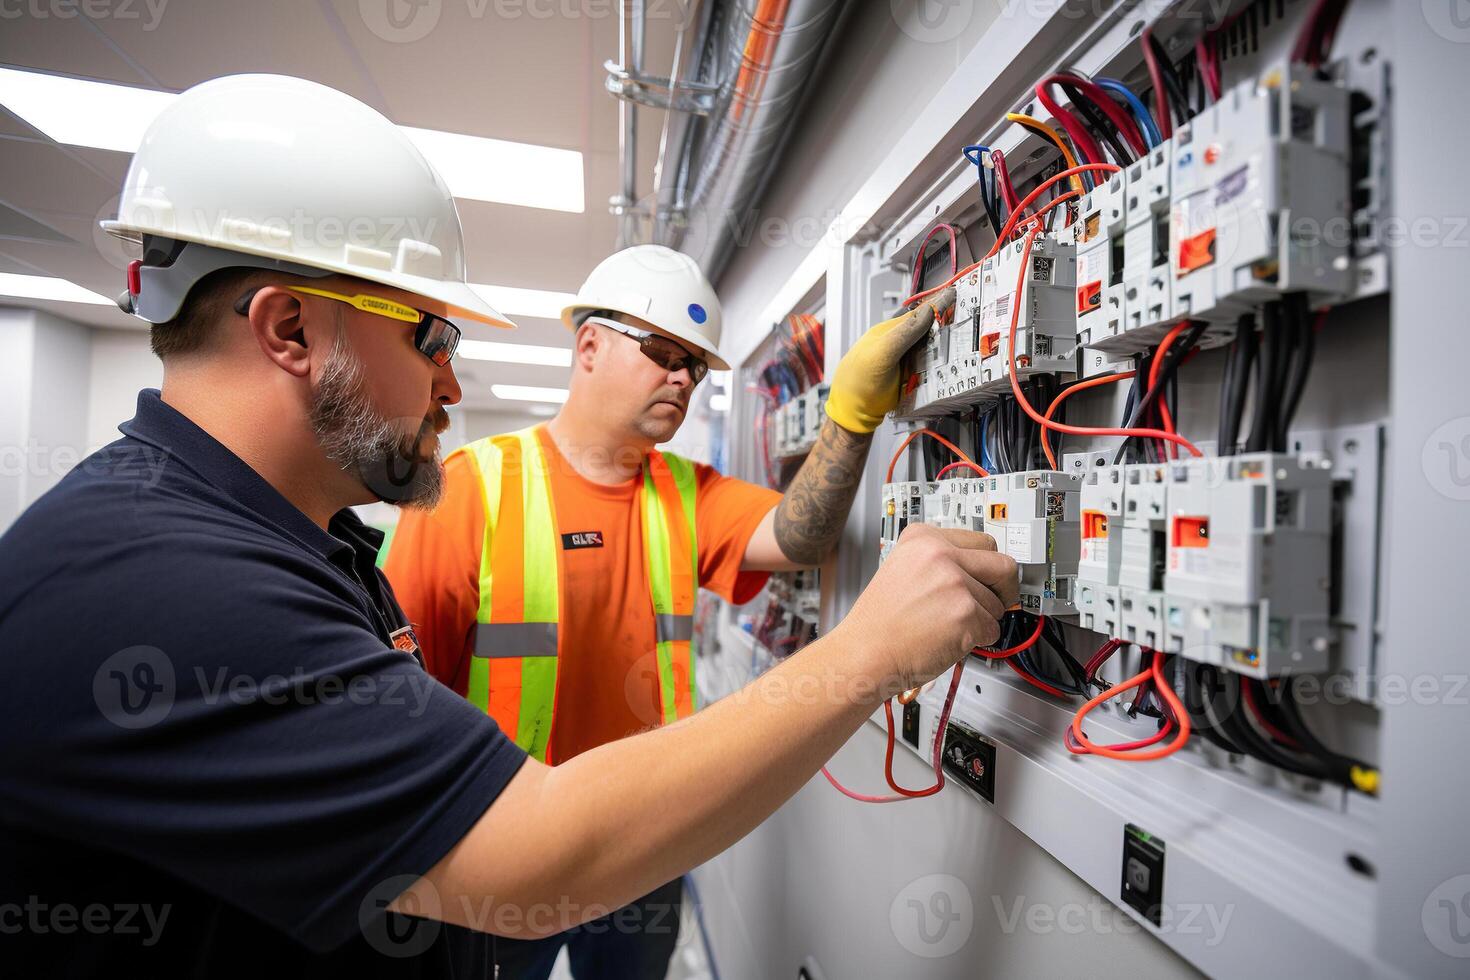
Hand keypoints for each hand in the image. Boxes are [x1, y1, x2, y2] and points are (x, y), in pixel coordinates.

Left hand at [824, 286, 957, 433]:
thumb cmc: (859, 381)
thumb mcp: (881, 355)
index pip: (919, 313)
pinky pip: (931, 367)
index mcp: (890, 332)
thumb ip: (904, 333)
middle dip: (946, 324)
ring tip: (966, 338)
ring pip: (932, 348)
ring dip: (947, 345)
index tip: (956, 295)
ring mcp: (907, 361)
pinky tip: (953, 362)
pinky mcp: (912, 377)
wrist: (854, 413)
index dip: (937, 305)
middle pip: (928, 330)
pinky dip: (942, 364)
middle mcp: (900, 343)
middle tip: (968, 317)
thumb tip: (928, 311)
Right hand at [833, 524, 1017, 699]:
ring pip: (998, 603)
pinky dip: (978, 640)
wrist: (864, 653)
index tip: (989, 576)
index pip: (983, 542)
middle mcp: (939, 554)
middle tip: (995, 601)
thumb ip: (942, 563)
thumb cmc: (880, 622)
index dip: (988, 566)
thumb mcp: (904, 570)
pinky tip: (948, 639)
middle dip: (1004, 588)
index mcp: (923, 538)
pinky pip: (993, 629)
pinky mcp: (964, 614)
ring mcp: (953, 583)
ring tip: (946, 626)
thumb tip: (981, 571)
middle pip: (1003, 565)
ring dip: (982, 620)